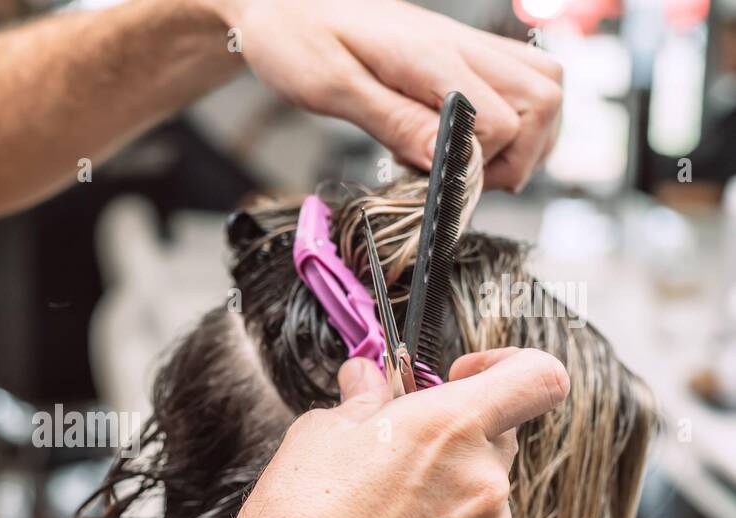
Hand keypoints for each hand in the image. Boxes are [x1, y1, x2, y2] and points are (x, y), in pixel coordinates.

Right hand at [192, 347, 568, 517]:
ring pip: (483, 496)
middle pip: (499, 438)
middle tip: (396, 454)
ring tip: (380, 517)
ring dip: (446, 494)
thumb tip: (367, 380)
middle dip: (455, 437)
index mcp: (450, 427)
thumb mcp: (317, 435)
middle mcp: (485, 481)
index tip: (466, 376)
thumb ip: (361, 400)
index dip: (508, 364)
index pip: (538, 377)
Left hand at [218, 0, 562, 190]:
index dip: (476, 167)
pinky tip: (470, 142)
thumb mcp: (329, 89)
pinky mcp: (461, 52)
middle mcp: (460, 45)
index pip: (498, 120)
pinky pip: (521, 79)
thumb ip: (391, 122)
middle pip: (544, 100)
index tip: (436, 187)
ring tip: (471, 167)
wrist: (283, 0)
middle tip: (464, 184)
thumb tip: (442, 161)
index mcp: (430, 56)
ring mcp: (466, 45)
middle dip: (518, 157)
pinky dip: (515, 119)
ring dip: (527, 138)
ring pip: (545, 87)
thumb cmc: (295, 39)